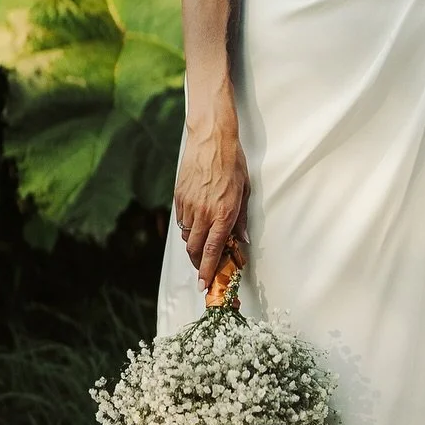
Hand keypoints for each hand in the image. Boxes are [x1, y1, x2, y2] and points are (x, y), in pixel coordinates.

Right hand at [172, 109, 249, 295]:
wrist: (211, 139)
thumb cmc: (232, 162)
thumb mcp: (245, 191)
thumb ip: (241, 219)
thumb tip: (241, 240)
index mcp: (223, 213)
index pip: (212, 250)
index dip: (207, 271)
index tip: (204, 284)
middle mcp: (204, 213)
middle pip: (195, 249)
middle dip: (198, 263)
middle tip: (204, 267)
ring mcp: (189, 205)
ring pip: (186, 236)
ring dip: (193, 244)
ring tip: (203, 240)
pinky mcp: (179, 197)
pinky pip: (181, 221)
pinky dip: (187, 227)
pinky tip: (196, 222)